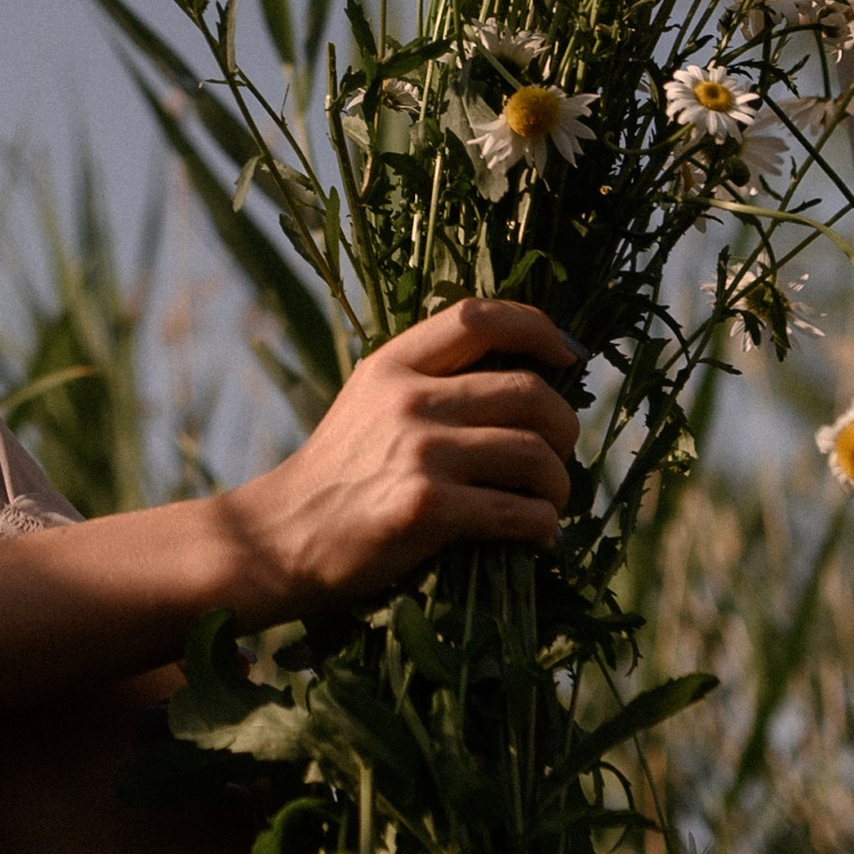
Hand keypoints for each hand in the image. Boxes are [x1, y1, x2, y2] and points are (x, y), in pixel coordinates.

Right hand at [243, 300, 578, 607]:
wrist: (284, 535)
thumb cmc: (340, 472)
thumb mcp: (370, 400)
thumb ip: (429, 380)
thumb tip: (525, 376)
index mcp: (394, 363)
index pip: (479, 317)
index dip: (538, 328)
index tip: (568, 357)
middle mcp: (409, 399)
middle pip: (529, 392)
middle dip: (565, 427)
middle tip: (560, 453)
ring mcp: (419, 453)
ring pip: (535, 455)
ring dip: (559, 484)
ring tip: (549, 501)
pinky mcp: (427, 509)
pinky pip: (520, 512)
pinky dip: (543, 527)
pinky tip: (538, 536)